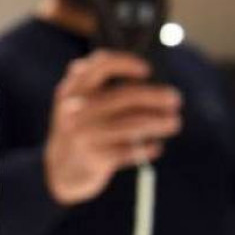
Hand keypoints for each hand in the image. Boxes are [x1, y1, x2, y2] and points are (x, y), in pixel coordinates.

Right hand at [44, 50, 182, 205]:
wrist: (59, 171)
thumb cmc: (81, 130)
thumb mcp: (78, 105)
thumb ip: (98, 86)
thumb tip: (147, 77)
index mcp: (71, 90)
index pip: (100, 65)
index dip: (127, 63)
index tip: (147, 69)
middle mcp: (75, 110)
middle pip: (126, 96)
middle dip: (156, 97)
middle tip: (175, 99)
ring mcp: (84, 135)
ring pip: (133, 124)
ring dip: (159, 123)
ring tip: (174, 122)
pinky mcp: (94, 158)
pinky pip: (130, 150)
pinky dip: (147, 148)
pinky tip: (155, 147)